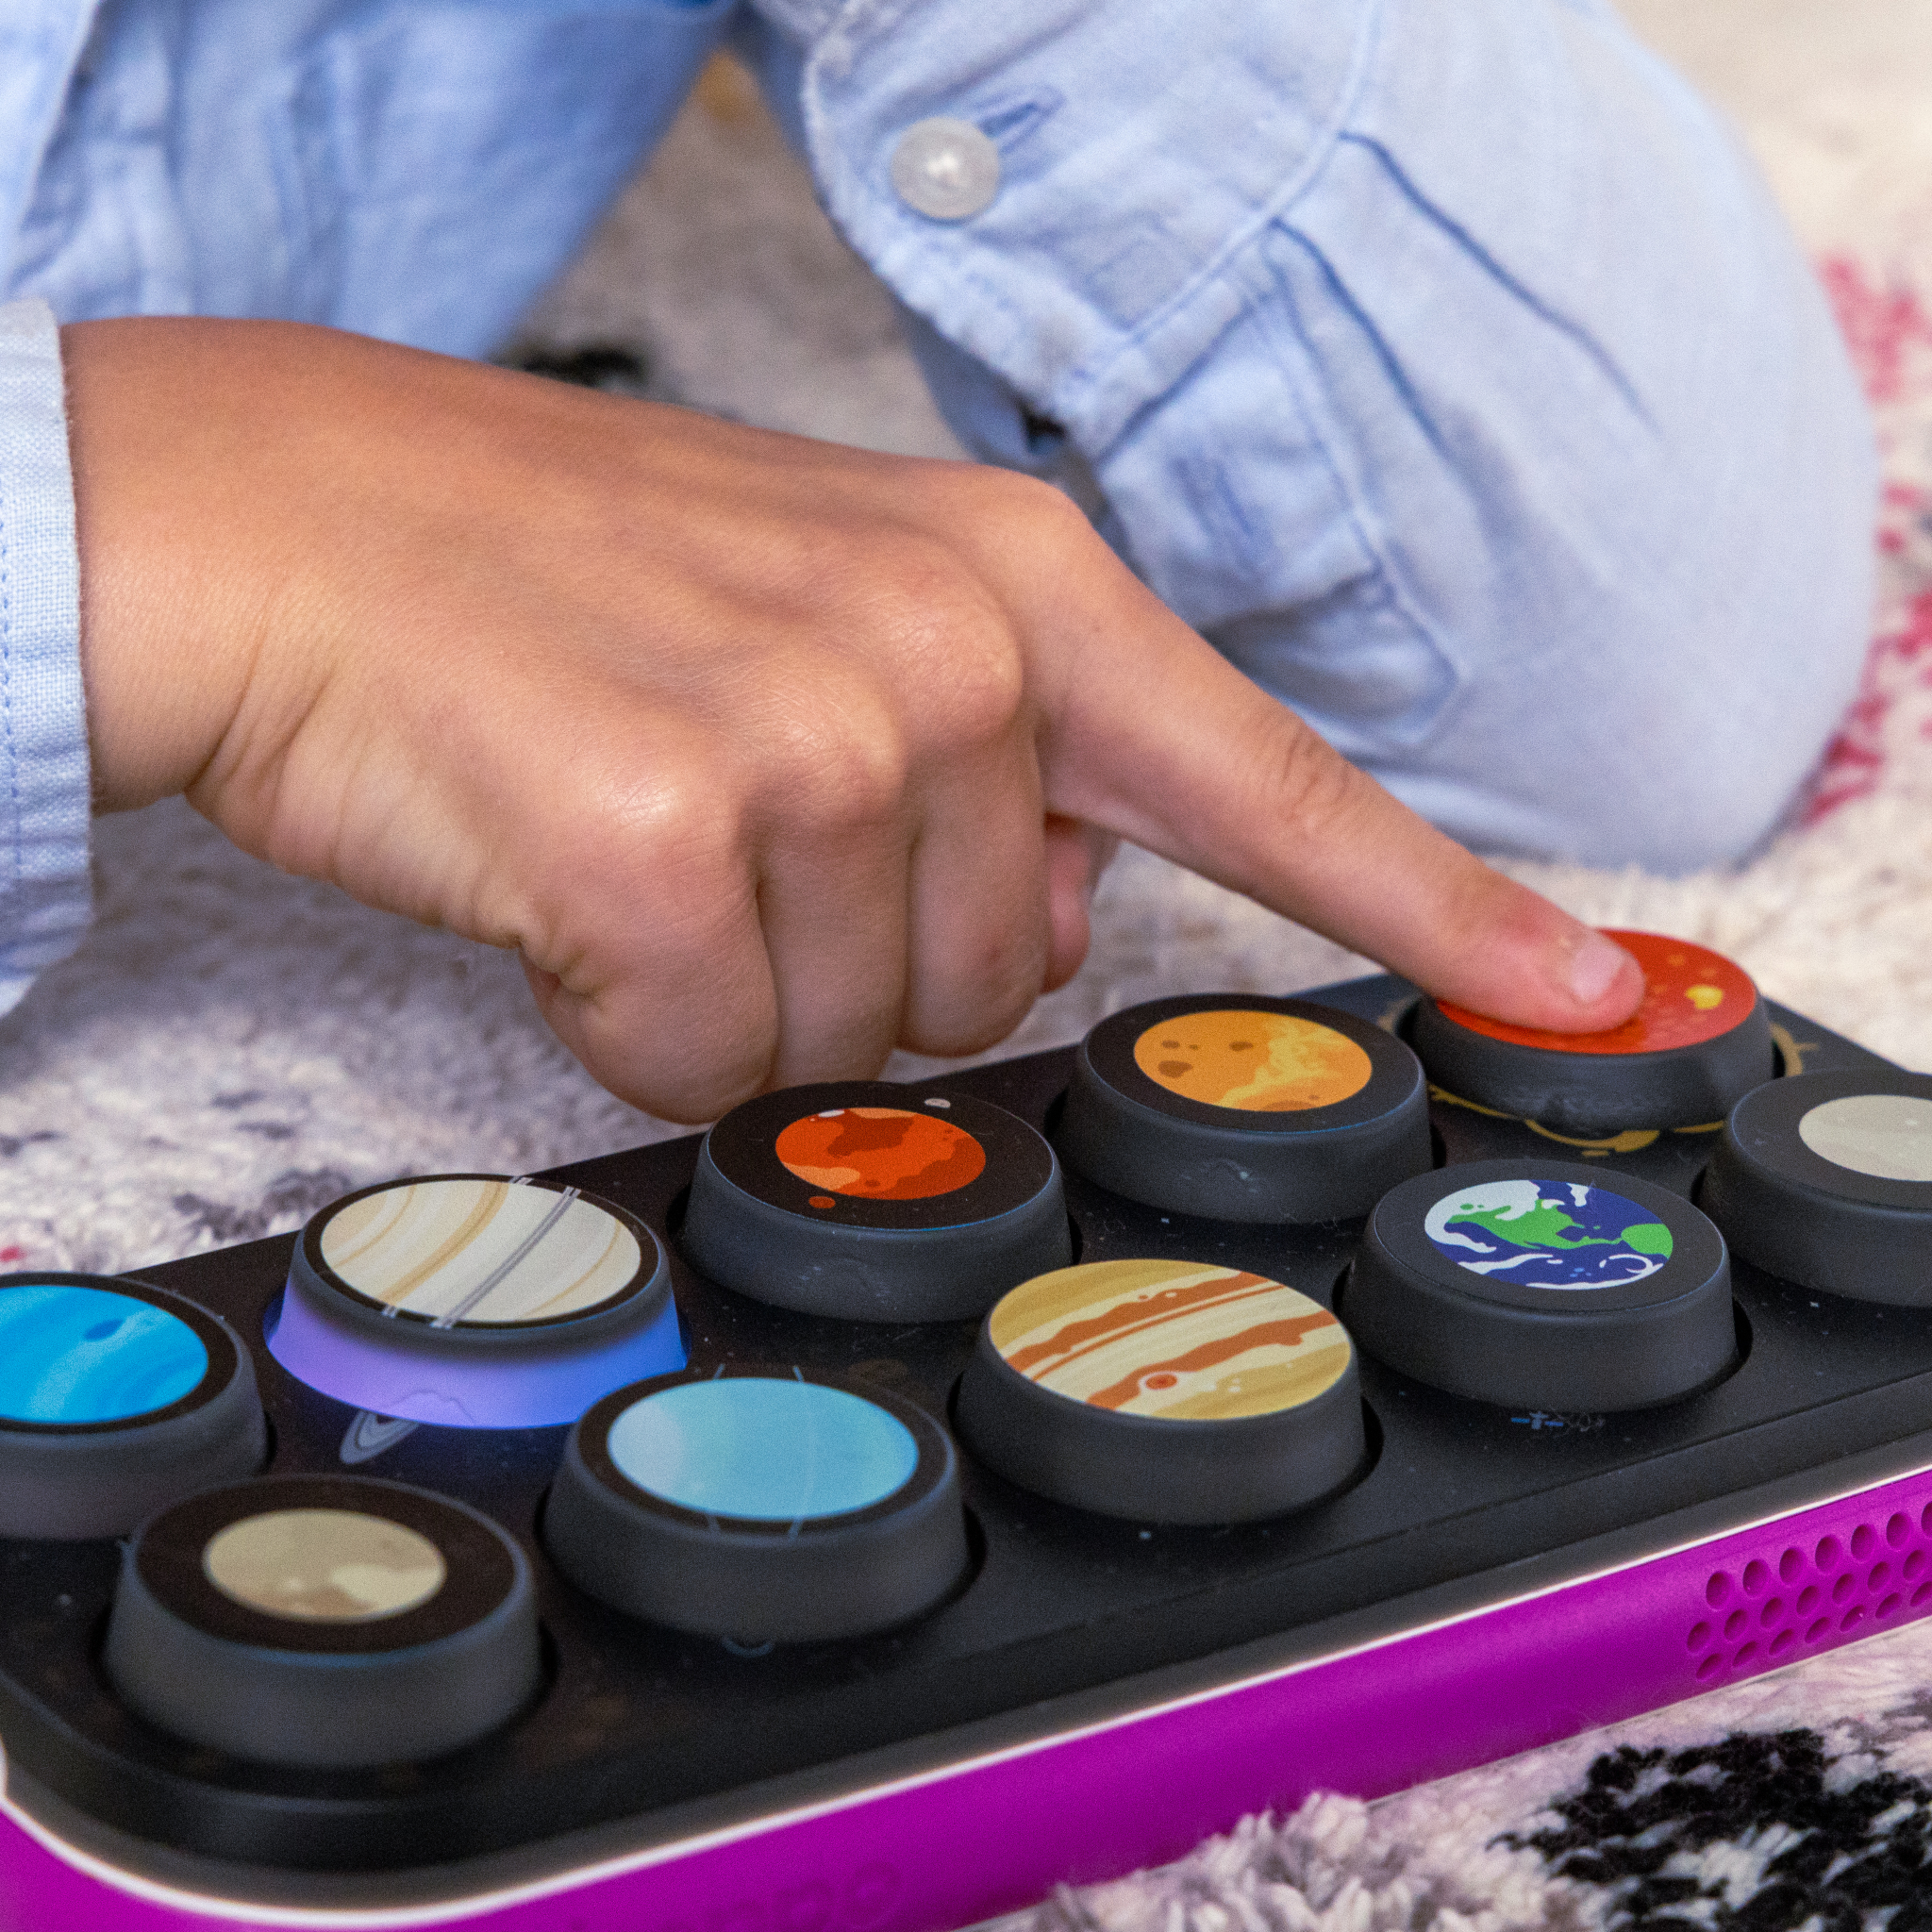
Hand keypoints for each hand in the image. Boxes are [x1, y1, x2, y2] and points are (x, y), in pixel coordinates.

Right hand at [63, 319, 1641, 1119]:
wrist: (286, 521)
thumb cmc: (558, 583)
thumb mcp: (831, 623)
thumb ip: (999, 773)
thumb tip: (1053, 924)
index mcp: (1021, 586)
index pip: (1272, 785)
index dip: (1437, 909)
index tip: (1585, 991)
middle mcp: (958, 647)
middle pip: (1007, 984)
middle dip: (861, 960)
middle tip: (716, 825)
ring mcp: (825, 733)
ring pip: (851, 1042)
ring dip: (733, 989)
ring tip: (624, 833)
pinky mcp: (670, 831)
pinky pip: (699, 1055)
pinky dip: (618, 1016)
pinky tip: (553, 877)